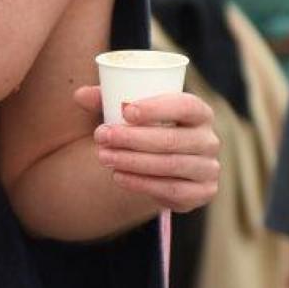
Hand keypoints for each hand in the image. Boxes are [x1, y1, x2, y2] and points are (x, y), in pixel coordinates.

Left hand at [74, 85, 219, 213]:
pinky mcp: (202, 192)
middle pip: (172, 139)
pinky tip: (119, 177)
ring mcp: (208, 168)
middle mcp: (209, 140)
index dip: (158, 108)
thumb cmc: (145, 130)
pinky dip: (143, 184)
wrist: (160, 166)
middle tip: (102, 136)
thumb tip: (79, 95)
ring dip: (133, 161)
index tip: (126, 111)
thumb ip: (105, 100)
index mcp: (199, 112)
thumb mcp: (128, 113)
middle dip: (133, 138)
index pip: (186, 105)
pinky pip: (172, 191)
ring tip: (103, 156)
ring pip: (170, 166)